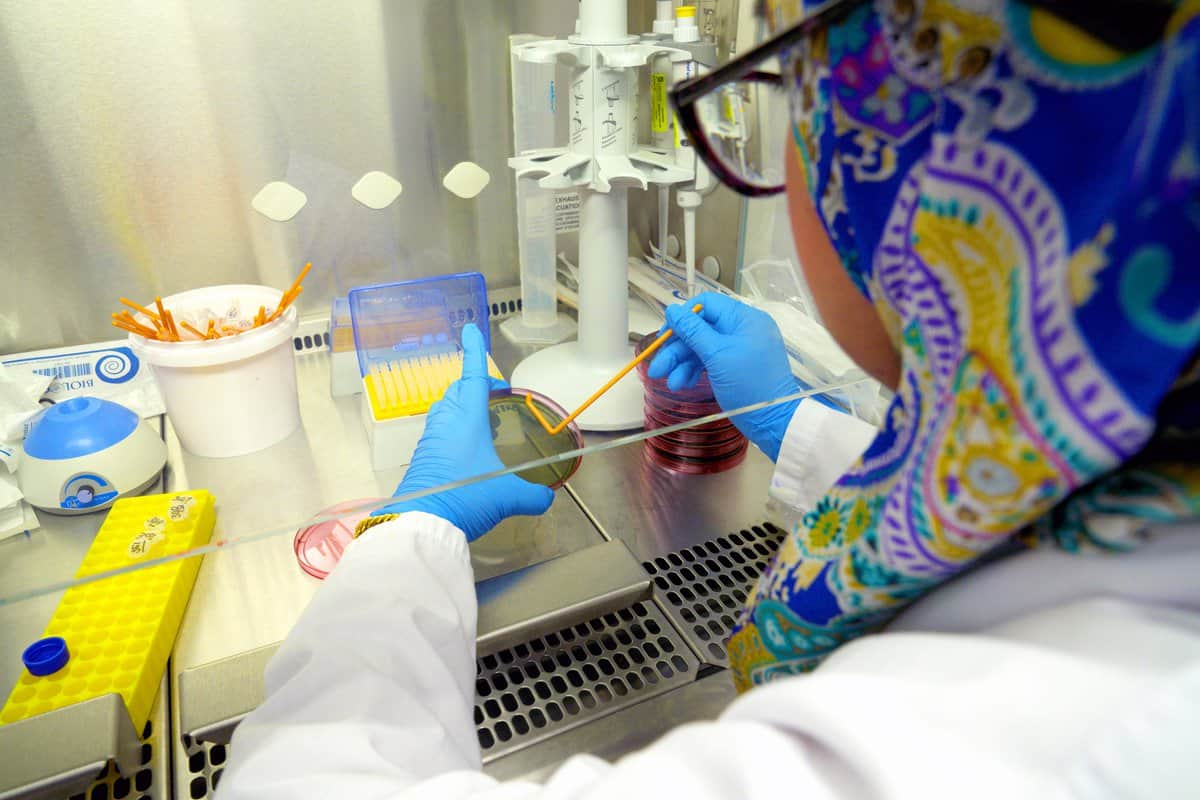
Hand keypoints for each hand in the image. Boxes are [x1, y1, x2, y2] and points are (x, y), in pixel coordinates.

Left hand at [374, 324, 553, 540]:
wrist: (421, 524)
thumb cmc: (464, 497)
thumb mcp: (507, 497)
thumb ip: (532, 496)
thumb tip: (547, 498)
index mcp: (467, 418)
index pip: (472, 376)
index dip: (474, 352)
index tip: (471, 331)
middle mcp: (446, 422)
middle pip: (458, 391)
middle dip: (475, 386)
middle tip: (494, 394)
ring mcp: (431, 439)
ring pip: (446, 410)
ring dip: (464, 408)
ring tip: (484, 422)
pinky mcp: (423, 458)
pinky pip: (440, 432)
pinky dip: (455, 430)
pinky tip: (468, 452)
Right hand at [648, 292, 799, 460]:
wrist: (774, 422)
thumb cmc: (750, 385)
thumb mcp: (717, 356)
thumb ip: (693, 331)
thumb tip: (672, 310)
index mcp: (744, 319)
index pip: (706, 304)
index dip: (682, 317)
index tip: (664, 335)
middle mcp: (743, 329)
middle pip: (701, 329)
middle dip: (677, 349)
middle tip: (658, 368)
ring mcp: (740, 348)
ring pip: (703, 347)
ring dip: (683, 364)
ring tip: (671, 383)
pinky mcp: (736, 365)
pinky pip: (711, 361)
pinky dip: (695, 371)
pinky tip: (683, 384)